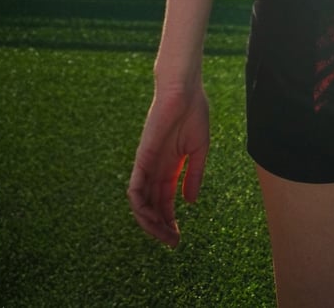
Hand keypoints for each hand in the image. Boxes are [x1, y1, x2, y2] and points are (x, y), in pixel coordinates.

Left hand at [127, 85, 209, 246]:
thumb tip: (189, 202)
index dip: (170, 220)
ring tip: (164, 234)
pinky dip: (139, 206)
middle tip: (173, 242)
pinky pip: (134, 188)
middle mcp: (156, 169)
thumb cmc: (194, 113)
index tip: (178, 237)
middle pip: (152, 206)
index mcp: (170, 167)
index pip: (165, 201)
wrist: (184, 90)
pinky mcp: (142, 158)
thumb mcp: (199, 150)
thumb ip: (194, 176)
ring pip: (140, 203)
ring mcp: (147, 164)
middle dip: (161, 227)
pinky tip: (151, 217)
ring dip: (150, 222)